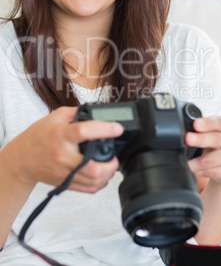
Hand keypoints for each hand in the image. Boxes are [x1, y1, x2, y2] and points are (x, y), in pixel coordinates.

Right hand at [2, 107, 123, 192]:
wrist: (22, 159)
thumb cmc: (38, 136)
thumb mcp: (56, 116)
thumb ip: (77, 113)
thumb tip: (97, 113)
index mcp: (61, 135)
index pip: (85, 131)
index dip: (105, 130)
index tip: (118, 128)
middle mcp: (63, 156)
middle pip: (93, 168)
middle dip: (112, 164)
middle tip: (115, 157)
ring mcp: (64, 172)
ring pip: (93, 181)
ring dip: (108, 175)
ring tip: (111, 166)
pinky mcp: (65, 183)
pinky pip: (88, 189)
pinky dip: (99, 184)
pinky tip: (102, 176)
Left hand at [185, 116, 220, 183]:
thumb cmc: (216, 144)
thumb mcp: (211, 132)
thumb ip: (201, 129)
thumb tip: (184, 130)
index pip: (219, 122)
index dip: (208, 123)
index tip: (196, 124)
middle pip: (217, 140)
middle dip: (201, 139)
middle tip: (188, 139)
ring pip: (212, 160)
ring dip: (196, 162)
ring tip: (187, 162)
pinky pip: (213, 172)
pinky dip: (200, 172)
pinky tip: (195, 170)